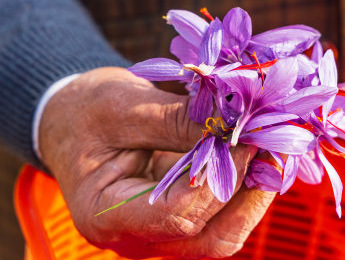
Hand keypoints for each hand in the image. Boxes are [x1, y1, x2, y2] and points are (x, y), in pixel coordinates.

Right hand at [39, 67, 274, 258]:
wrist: (69, 119)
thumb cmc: (85, 110)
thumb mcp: (124, 105)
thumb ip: (178, 120)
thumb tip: (236, 126)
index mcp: (105, 216)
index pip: (178, 214)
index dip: (221, 178)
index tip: (248, 138)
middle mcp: (135, 236)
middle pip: (211, 238)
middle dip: (250, 193)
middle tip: (274, 145)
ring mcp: (159, 231)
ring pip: (223, 231)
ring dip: (254, 191)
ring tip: (272, 147)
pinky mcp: (177, 214)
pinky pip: (220, 213)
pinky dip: (244, 185)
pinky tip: (257, 152)